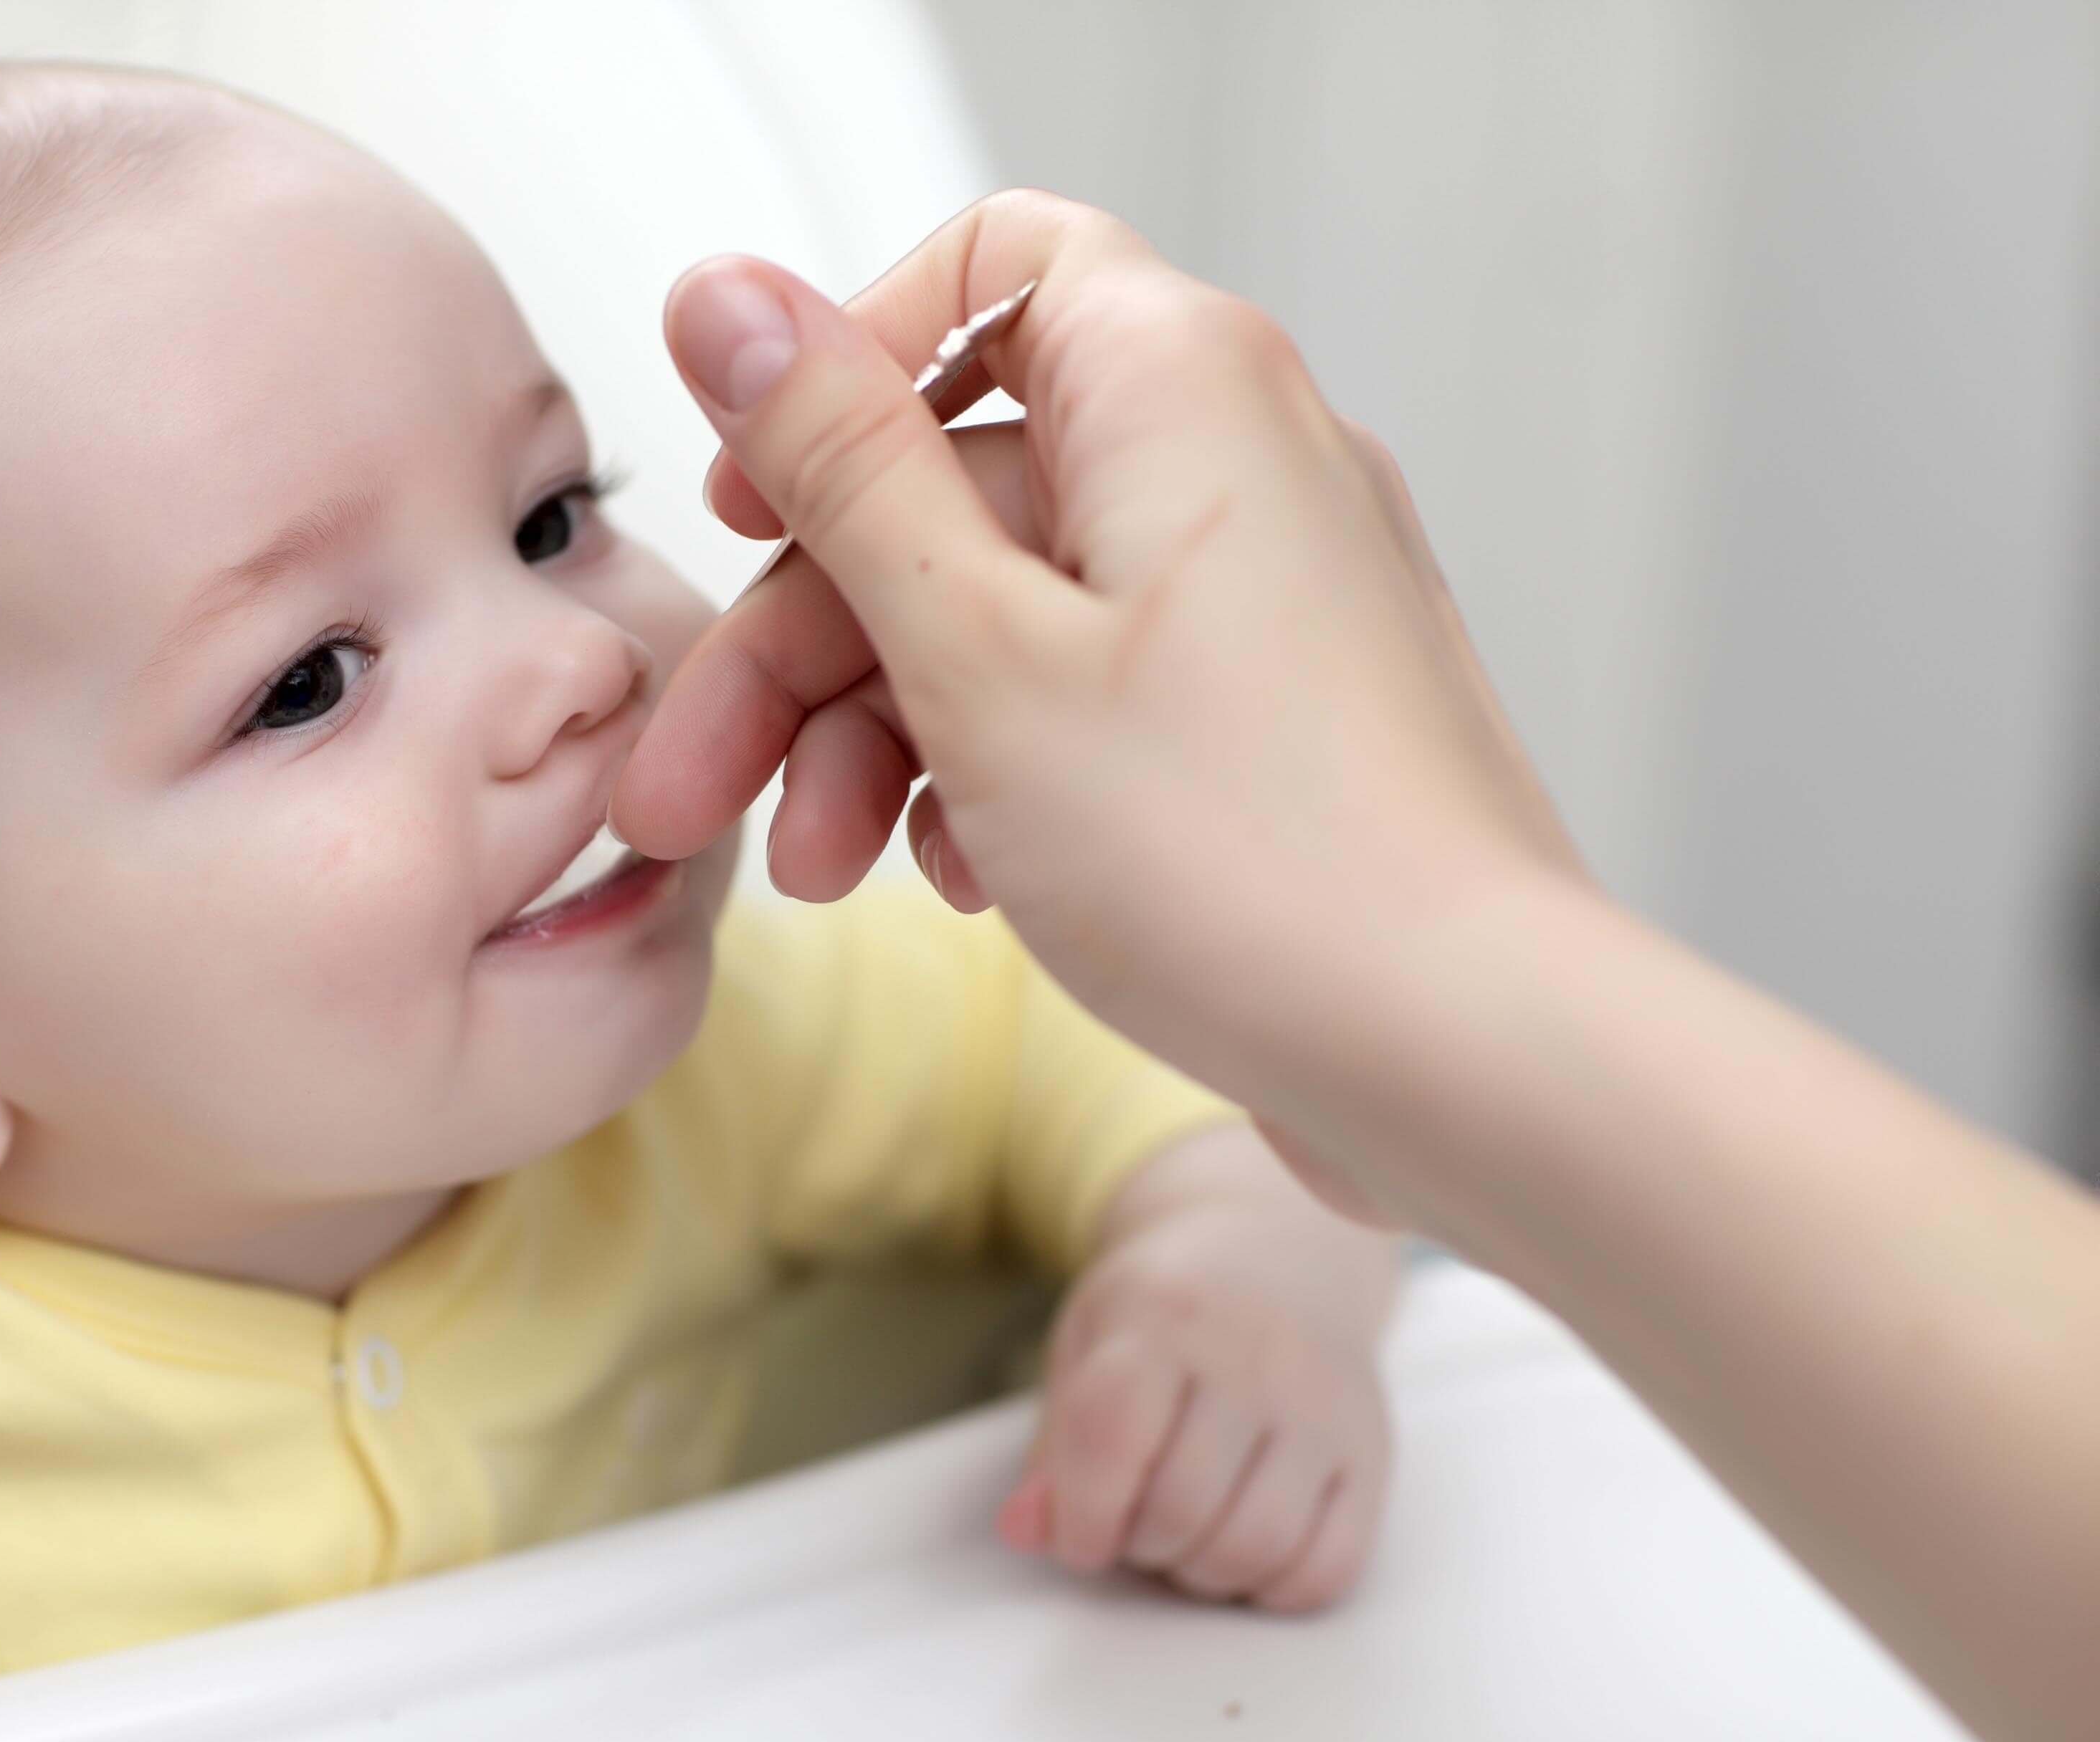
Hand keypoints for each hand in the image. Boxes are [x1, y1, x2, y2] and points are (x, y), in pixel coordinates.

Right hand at [613, 190, 1580, 1216]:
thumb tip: (722, 292)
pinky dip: (995, 771)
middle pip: (956, 484)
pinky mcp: (1273, 710)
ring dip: (879, 733)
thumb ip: (838, 461)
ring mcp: (1266, 590)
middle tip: (695, 788)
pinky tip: (956, 884)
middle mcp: (1238, 457)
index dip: (839, 372)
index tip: (746, 508)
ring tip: (823, 874)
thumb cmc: (1243, 857)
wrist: (1464, 1054)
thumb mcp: (973, 647)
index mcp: (1174, 383)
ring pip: (1009, 607)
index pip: (984, 268)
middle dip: (804, 640)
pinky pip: (1089, 691)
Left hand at [998, 1126, 1396, 1611]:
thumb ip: (1057, 1444)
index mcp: (1163, 1313)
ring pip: (1254, 1546)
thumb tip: (1025, 1531)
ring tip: (1184, 1537)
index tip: (1081, 1535)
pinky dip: (1273, 1588)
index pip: (1111, 1439)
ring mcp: (1323, 1405)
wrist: (1278, 1250)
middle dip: (1138, 1546)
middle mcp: (1254, 1354)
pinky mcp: (1371, 1451)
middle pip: (1180, 1507)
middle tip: (1134, 1525)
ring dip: (1201, 1572)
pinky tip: (1245, 1553)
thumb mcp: (1089, 1342)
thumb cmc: (1165, 1309)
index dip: (1082, 1515)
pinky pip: (1328, 1567)